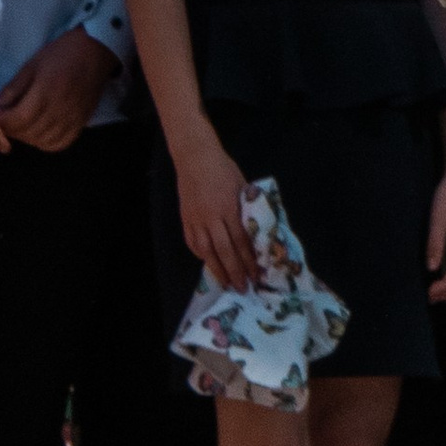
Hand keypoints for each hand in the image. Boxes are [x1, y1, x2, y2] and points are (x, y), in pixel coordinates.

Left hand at [0, 27, 114, 152]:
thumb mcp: (33, 64)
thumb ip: (14, 87)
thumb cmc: (62, 54)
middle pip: (29, 133)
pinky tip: (39, 132)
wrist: (95, 52)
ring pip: (43, 142)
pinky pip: (60, 144)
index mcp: (46, 92)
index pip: (18, 119)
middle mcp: (60, 110)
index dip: (2, 122)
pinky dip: (45, 143)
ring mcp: (72, 119)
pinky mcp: (81, 123)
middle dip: (11, 130)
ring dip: (26, 137)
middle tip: (4, 120)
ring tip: (20, 125)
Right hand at [173, 134, 255, 291]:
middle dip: (235, 271)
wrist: (195, 158)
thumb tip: (260, 231)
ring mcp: (196, 219)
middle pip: (224, 251)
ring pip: (207, 251)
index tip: (257, 274)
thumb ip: (248, 209)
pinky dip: (201, 255)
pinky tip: (209, 264)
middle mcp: (212, 217)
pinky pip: (193, 243)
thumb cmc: (224, 170)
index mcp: (229, 208)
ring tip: (226, 284)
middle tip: (244, 287)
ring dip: (218, 270)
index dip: (249, 260)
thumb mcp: (243, 187)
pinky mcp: (185, 219)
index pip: (242, 241)